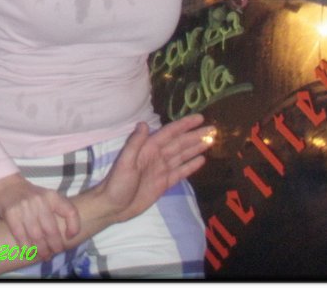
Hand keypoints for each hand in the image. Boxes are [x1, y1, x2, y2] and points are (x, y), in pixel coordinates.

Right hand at [0, 172, 79, 254]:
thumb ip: (56, 211)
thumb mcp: (46, 196)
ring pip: (36, 236)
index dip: (74, 227)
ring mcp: (25, 207)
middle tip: (54, 252)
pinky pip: (21, 236)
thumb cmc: (30, 195)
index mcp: (52, 196)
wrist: (6, 185)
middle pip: (51, 230)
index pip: (70, 212)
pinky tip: (29, 252)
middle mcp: (40, 200)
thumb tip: (66, 236)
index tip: (69, 237)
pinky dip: (26, 247)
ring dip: (41, 250)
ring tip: (44, 255)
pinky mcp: (11, 213)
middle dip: (55, 245)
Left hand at [94, 117, 210, 222]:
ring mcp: (161, 170)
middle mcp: (156, 156)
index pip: (170, 133)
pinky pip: (180, 172)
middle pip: (180, 143)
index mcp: (148, 148)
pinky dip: (191, 165)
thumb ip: (135, 143)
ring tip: (211, 141)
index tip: (199, 118)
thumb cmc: (116, 183)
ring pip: (182, 156)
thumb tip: (144, 123)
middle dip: (196, 136)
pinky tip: (201, 160)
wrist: (113, 207)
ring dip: (196, 148)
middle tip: (213, 129)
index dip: (184, 125)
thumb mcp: (125, 162)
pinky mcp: (163, 183)